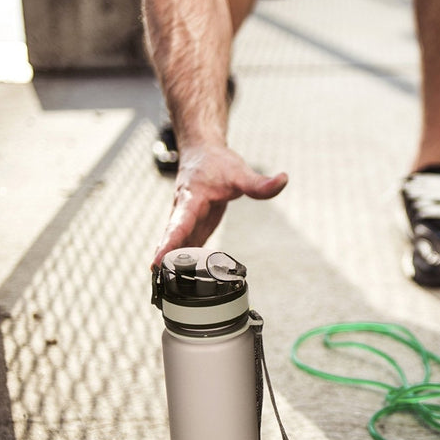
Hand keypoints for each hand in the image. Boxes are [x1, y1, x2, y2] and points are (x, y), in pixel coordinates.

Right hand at [151, 143, 287, 267]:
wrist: (202, 153)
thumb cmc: (215, 162)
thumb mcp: (239, 172)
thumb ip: (259, 182)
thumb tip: (282, 181)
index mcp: (191, 199)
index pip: (178, 223)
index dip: (169, 243)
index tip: (157, 260)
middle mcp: (183, 211)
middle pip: (172, 238)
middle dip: (165, 257)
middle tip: (157, 279)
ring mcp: (185, 220)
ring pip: (176, 244)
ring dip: (171, 264)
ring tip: (167, 287)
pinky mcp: (192, 226)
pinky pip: (185, 245)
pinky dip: (184, 261)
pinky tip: (185, 280)